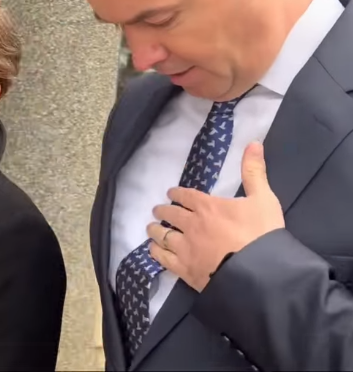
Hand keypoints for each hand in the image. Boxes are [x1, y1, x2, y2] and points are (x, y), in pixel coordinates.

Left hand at [147, 142, 285, 290]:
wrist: (259, 273)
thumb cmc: (262, 234)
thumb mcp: (264, 199)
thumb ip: (254, 172)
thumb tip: (253, 143)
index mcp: (207, 207)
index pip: (186, 196)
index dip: (177, 194)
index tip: (170, 193)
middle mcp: (191, 225)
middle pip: (170, 215)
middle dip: (163, 211)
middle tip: (157, 211)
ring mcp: (185, 248)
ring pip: (162, 236)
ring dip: (155, 231)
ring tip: (151, 228)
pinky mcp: (184, 270)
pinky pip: (163, 259)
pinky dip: (156, 253)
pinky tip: (153, 251)